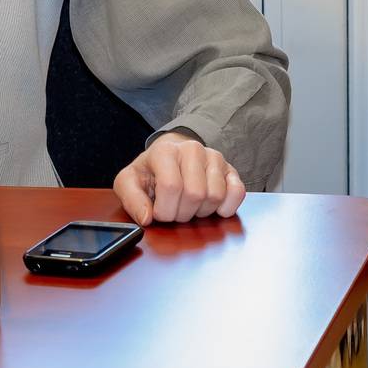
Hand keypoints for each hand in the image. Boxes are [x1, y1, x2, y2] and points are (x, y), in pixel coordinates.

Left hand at [113, 131, 245, 225]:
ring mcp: (214, 158)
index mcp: (165, 150)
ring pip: (215, 196)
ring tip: (189, 205)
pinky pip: (237, 193)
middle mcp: (192, 149)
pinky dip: (226, 207)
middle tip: (174, 208)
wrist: (170, 157)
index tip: (159, 211)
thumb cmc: (150, 172)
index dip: (164, 209)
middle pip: (195, 194)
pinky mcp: (231, 170)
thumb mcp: (129, 182)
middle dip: (182, 213)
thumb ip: (131, 199)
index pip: (171, 186)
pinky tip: (210, 206)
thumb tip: (146, 218)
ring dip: (201, 211)